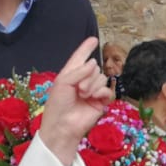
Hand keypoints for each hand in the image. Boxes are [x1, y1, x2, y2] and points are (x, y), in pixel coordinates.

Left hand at [36, 38, 114, 161]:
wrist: (63, 125)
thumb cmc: (58, 104)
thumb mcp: (63, 82)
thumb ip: (79, 70)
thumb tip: (94, 63)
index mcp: (71, 74)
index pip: (80, 58)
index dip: (86, 48)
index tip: (93, 39)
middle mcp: (82, 81)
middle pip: (94, 67)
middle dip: (88, 75)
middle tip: (79, 89)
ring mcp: (92, 91)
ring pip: (101, 77)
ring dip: (92, 85)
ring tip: (83, 95)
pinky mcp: (101, 101)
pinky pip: (107, 89)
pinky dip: (100, 92)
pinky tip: (92, 98)